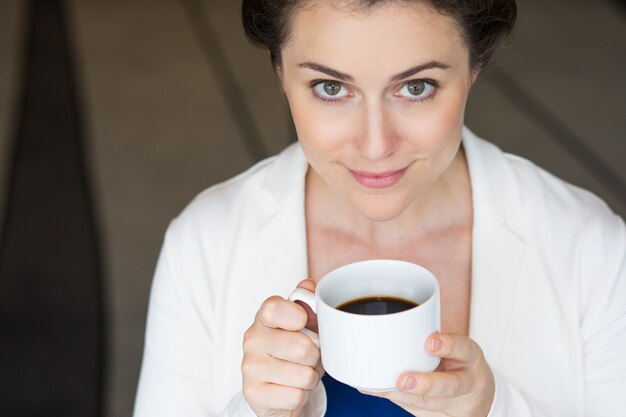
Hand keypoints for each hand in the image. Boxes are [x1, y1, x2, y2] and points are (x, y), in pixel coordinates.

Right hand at [242, 280, 321, 416]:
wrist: (276, 390)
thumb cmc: (292, 353)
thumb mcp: (302, 327)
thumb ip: (307, 304)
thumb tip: (309, 286)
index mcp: (264, 318)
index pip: (274, 308)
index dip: (297, 316)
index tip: (303, 323)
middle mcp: (252, 340)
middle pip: (301, 347)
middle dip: (315, 357)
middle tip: (309, 357)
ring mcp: (250, 367)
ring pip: (302, 374)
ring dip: (310, 378)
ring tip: (301, 373)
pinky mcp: (253, 393)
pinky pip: (296, 396)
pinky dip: (302, 395)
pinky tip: (291, 389)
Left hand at [363, 333, 494, 416]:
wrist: (477, 396)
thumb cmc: (459, 364)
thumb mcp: (456, 349)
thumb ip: (431, 342)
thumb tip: (392, 330)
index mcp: (471, 358)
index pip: (464, 349)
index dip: (448, 346)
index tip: (430, 342)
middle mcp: (469, 383)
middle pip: (450, 386)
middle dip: (425, 384)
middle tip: (403, 380)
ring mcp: (457, 405)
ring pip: (430, 404)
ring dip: (405, 396)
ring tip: (384, 389)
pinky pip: (420, 412)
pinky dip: (398, 400)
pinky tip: (380, 392)